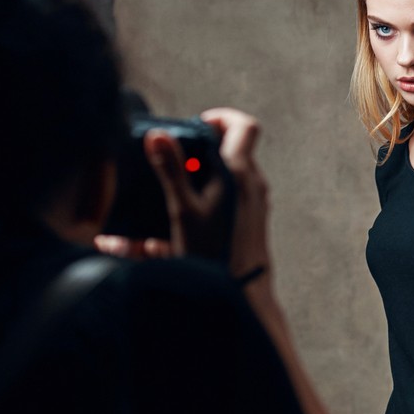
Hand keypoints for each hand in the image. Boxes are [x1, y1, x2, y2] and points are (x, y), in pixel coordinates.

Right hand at [95, 107, 269, 277]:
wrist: (242, 296)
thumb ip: (170, 170)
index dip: (222, 118)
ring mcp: (256, 203)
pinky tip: (187, 215)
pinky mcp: (252, 221)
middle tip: (177, 158)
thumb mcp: (183, 210)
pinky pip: (231, 198)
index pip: (243, 126)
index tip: (198, 124)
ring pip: (230, 175)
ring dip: (204, 174)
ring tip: (176, 190)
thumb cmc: (215, 254)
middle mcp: (253, 184)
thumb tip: (158, 135)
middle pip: (233, 150)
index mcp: (240, 172)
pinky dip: (210, 197)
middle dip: (203, 149)